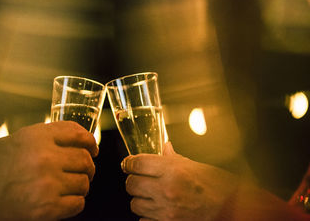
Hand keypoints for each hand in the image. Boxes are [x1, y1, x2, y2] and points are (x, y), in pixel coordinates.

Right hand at [0, 121, 97, 220]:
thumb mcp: (21, 140)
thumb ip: (49, 136)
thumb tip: (81, 141)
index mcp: (38, 137)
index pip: (78, 134)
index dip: (90, 142)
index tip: (93, 148)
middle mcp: (45, 157)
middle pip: (85, 160)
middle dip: (87, 167)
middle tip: (83, 171)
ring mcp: (48, 183)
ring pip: (84, 183)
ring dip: (80, 186)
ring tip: (68, 187)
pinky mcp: (48, 208)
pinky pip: (78, 203)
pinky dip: (74, 203)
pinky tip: (64, 201)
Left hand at [122, 142, 237, 220]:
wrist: (234, 211)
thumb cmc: (219, 187)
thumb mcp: (196, 166)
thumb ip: (174, 159)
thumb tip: (164, 148)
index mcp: (173, 171)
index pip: (137, 164)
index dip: (128, 163)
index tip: (127, 164)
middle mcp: (166, 190)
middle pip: (131, 184)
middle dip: (133, 180)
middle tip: (139, 179)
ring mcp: (165, 211)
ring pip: (134, 204)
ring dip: (139, 199)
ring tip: (149, 196)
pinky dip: (147, 216)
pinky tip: (157, 210)